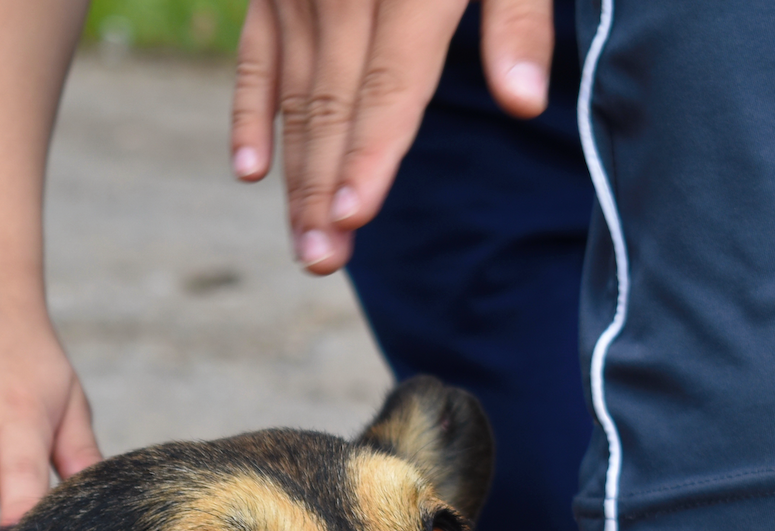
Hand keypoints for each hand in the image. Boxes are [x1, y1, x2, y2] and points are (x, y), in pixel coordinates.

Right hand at [230, 0, 553, 274]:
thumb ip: (517, 17)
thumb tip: (527, 104)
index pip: (389, 86)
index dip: (373, 153)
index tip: (357, 215)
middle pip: (333, 104)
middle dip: (327, 187)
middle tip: (323, 262)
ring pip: (294, 94)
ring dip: (297, 173)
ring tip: (304, 245)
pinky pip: (257, 55)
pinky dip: (251, 112)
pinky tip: (247, 171)